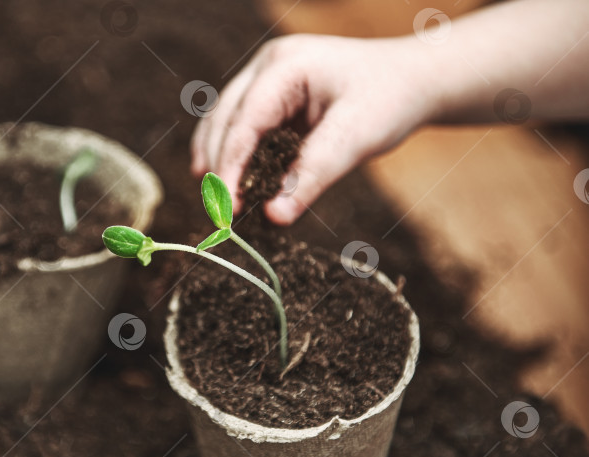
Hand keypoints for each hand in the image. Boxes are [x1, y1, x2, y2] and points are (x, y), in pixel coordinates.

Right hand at [190, 34, 432, 224]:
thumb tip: (274, 216)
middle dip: (218, 167)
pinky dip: (232, 154)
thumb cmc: (389, 101)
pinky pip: (240, 125)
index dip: (230, 166)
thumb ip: (314, 175)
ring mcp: (266, 77)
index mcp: (287, 65)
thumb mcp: (357, 138)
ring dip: (217, 160)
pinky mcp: (271, 95)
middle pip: (225, 119)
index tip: (227, 209)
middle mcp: (268, 65)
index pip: (245, 120)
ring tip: (217, 202)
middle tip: (220, 214)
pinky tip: (227, 182)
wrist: (413, 79)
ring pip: (224, 121)